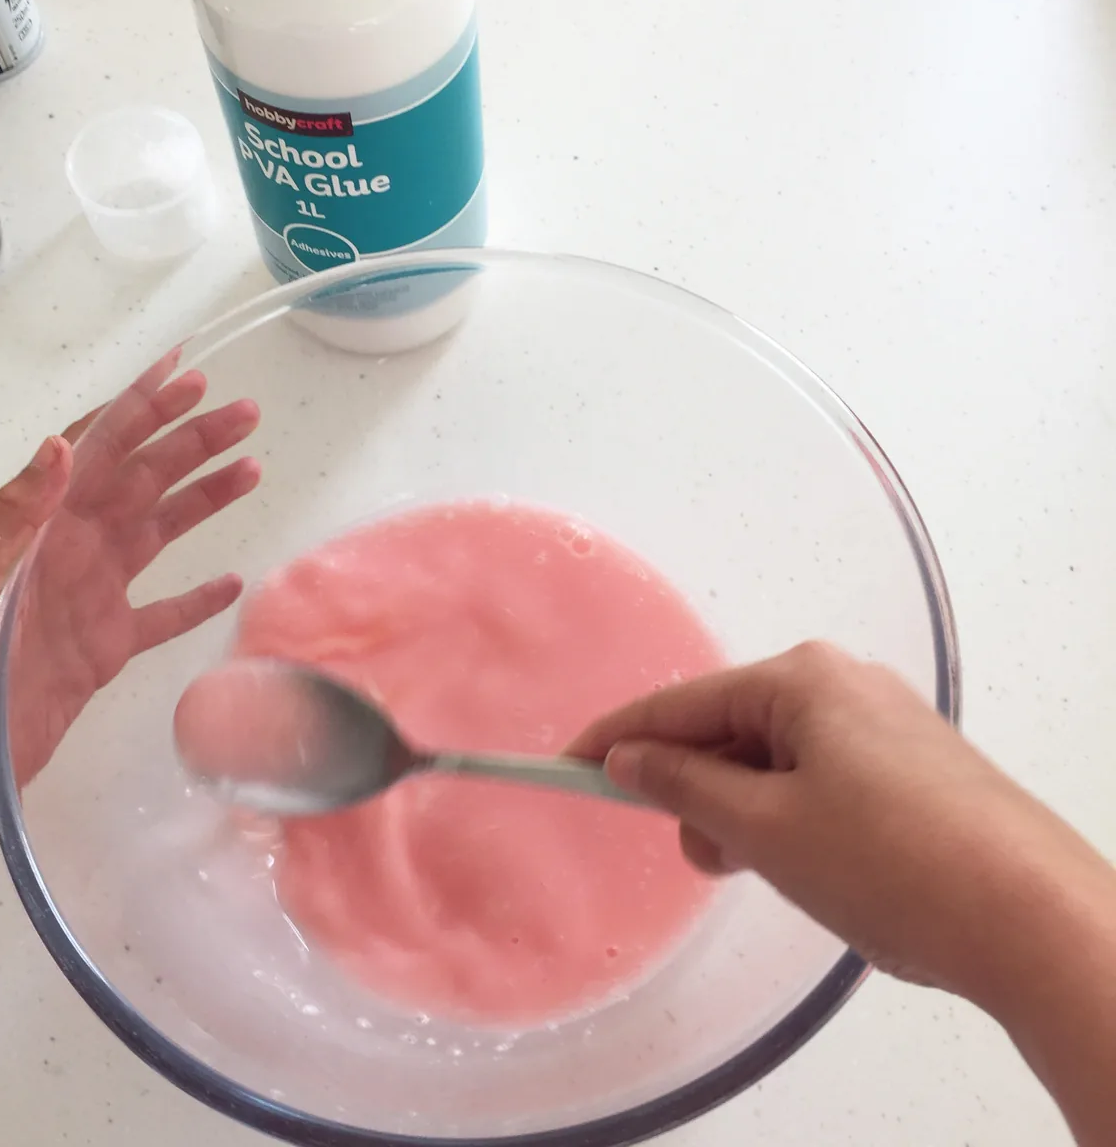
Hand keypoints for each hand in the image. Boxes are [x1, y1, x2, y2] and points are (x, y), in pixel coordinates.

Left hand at [0, 348, 260, 842]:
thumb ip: (8, 520)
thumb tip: (62, 444)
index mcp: (35, 529)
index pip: (95, 450)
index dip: (140, 409)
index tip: (185, 373)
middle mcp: (68, 551)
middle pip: (141, 480)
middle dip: (191, 442)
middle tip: (245, 414)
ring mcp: (90, 599)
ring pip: (159, 533)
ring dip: (204, 500)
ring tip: (251, 469)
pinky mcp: (104, 652)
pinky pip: (161, 616)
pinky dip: (196, 599)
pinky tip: (231, 582)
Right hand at [569, 642, 1115, 1003]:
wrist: (1033, 920)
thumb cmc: (889, 863)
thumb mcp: (764, 828)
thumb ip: (684, 785)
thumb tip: (628, 757)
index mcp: (803, 679)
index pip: (682, 702)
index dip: (617, 737)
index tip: (565, 765)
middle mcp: (845, 683)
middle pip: (732, 728)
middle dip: (697, 789)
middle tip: (699, 856)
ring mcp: (885, 722)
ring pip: (776, 758)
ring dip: (745, 811)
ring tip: (761, 871)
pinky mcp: (913, 764)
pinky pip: (820, 776)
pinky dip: (790, 816)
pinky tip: (807, 864)